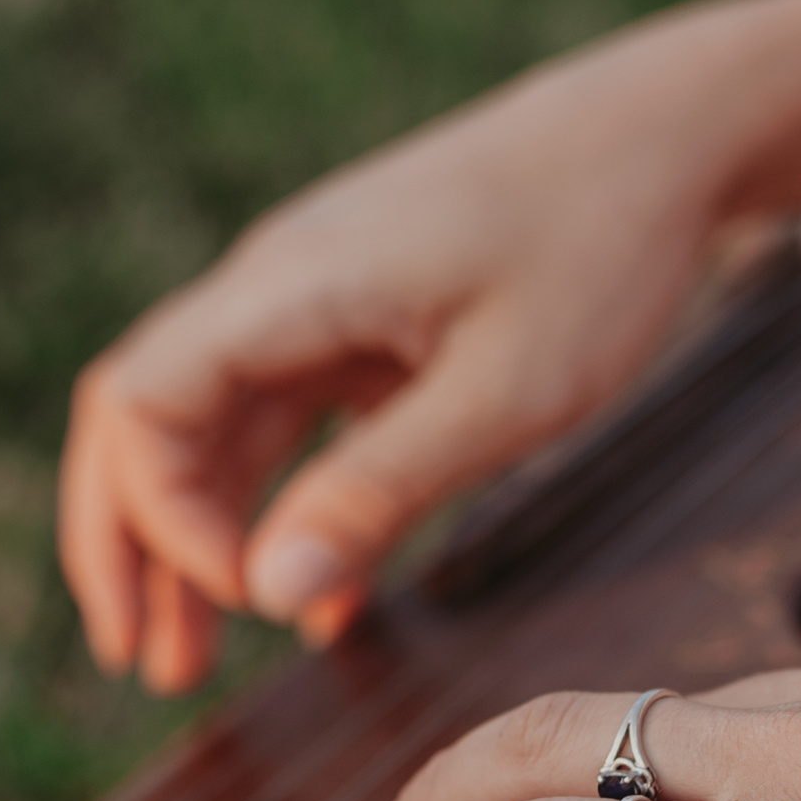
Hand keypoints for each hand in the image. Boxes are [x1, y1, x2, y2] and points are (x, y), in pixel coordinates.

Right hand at [57, 25, 757, 692]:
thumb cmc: (599, 246)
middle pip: (146, 419)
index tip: (248, 597)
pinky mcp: (370, 321)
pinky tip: (323, 603)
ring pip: (216, 429)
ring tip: (196, 662)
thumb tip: (267, 593)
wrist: (666, 133)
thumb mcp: (504, 393)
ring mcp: (320, 302)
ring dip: (201, 541)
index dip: (161, 515)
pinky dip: (292, 508)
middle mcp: (279, 287)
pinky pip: (297, 423)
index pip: (141, 402)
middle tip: (143, 667)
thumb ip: (380, 489)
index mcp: (290, 288)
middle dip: (133, 546)